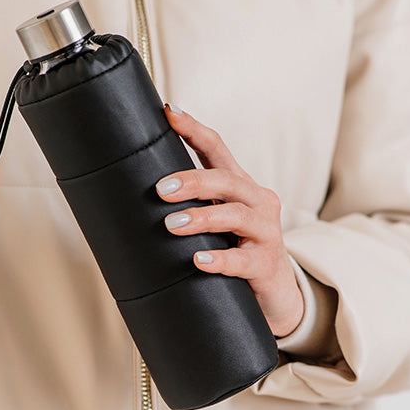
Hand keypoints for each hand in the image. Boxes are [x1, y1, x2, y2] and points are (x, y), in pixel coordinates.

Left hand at [157, 103, 304, 337]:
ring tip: (172, 225)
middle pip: (227, 180)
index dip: (194, 130)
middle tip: (160, 190)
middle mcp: (258, 202)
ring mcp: (266, 233)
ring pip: (236, 216)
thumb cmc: (238, 253)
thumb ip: (192, 207)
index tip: (169, 112)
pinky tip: (199, 260)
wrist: (275, 297)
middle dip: (193, 181)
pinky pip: (243, 260)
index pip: (218, 150)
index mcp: (241, 187)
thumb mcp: (218, 224)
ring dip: (202, 217)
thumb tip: (134, 194)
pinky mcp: (266, 265)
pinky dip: (220, 259)